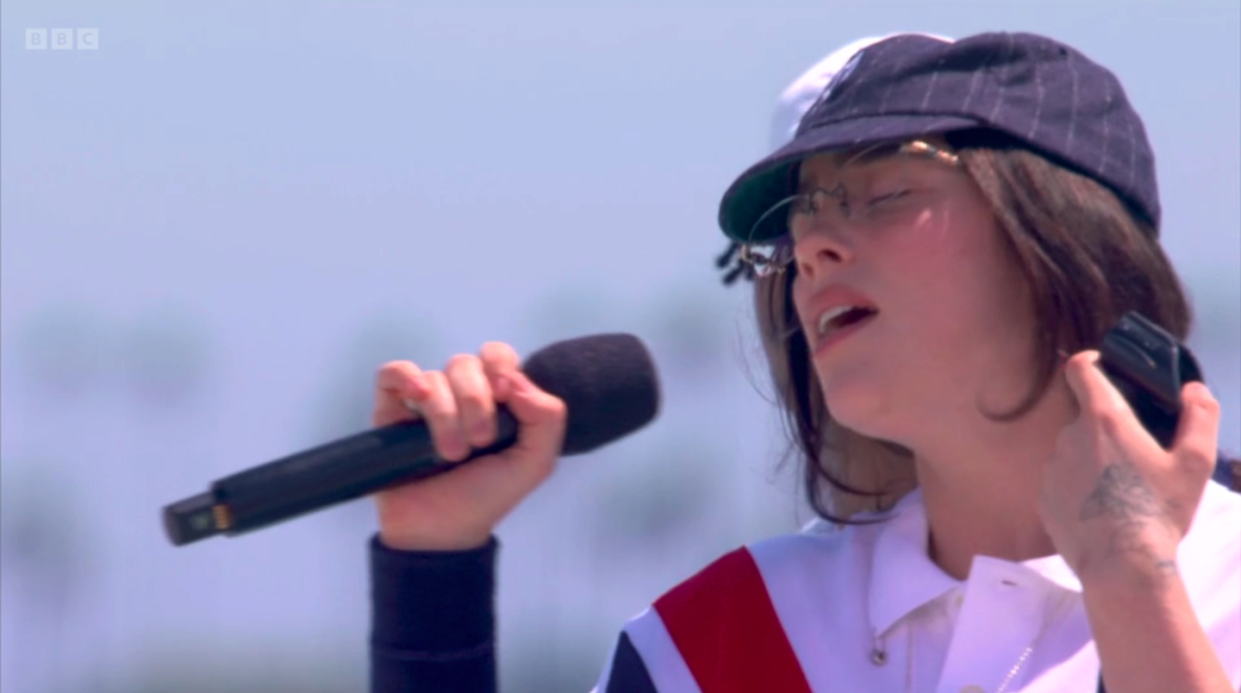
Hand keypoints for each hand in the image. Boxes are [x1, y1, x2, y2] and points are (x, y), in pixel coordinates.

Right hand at [370, 342, 566, 551]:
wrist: (441, 532)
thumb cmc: (487, 496)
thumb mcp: (535, 462)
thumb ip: (547, 417)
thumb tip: (515, 380)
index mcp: (495, 399)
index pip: (498, 357)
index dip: (501, 368)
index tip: (504, 397)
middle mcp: (459, 395)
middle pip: (465, 364)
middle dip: (476, 401)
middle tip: (479, 442)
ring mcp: (423, 402)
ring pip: (434, 377)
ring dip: (446, 414)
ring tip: (450, 453)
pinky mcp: (390, 411)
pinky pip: (391, 374)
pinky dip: (404, 378)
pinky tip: (417, 397)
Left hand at [1037, 350, 1219, 586]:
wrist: (1122, 565)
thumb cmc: (1159, 509)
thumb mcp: (1195, 463)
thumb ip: (1199, 417)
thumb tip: (1193, 389)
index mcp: (1103, 419)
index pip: (1080, 369)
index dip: (1091, 363)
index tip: (1104, 368)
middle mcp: (1068, 436)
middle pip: (1084, 417)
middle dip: (1106, 428)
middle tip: (1136, 454)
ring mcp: (1051, 468)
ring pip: (1073, 451)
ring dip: (1092, 459)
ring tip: (1122, 490)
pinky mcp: (1042, 497)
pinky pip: (1061, 482)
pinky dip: (1078, 488)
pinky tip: (1102, 511)